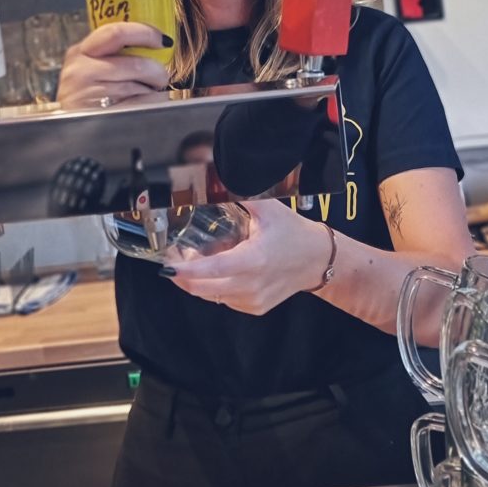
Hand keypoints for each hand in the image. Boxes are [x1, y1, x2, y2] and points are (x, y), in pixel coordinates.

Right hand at [57, 22, 169, 108]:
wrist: (68, 132)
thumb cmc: (85, 96)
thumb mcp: (92, 66)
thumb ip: (115, 53)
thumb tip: (154, 45)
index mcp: (82, 51)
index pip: (117, 33)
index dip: (146, 34)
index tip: (163, 40)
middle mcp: (81, 70)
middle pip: (136, 63)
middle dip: (156, 70)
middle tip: (160, 75)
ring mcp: (89, 94)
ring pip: (140, 86)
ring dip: (152, 90)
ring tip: (145, 93)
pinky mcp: (100, 115)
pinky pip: (140, 105)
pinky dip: (149, 104)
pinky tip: (141, 104)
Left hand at [164, 200, 332, 314]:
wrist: (318, 260)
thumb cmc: (293, 232)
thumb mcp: (268, 208)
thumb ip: (240, 193)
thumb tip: (215, 179)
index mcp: (254, 259)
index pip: (213, 269)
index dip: (188, 269)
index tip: (168, 265)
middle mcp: (253, 285)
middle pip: (204, 289)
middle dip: (183, 276)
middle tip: (172, 260)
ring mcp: (254, 300)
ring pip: (212, 295)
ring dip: (197, 282)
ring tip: (193, 260)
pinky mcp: (256, 307)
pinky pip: (225, 300)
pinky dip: (214, 288)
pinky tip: (217, 270)